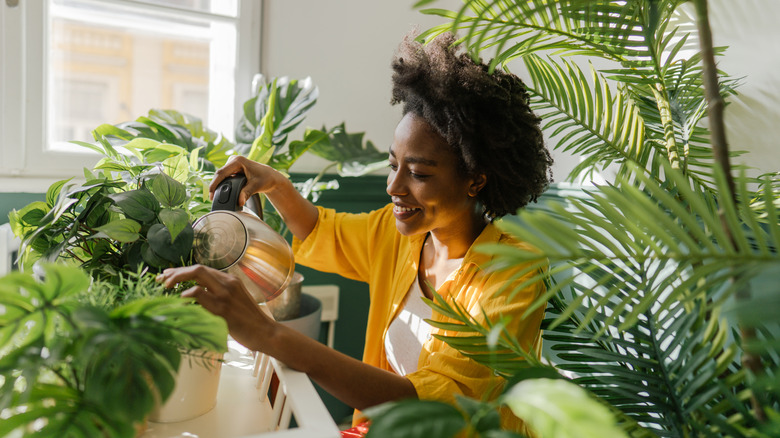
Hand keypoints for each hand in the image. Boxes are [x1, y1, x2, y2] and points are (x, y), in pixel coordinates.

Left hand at [156, 264, 275, 351]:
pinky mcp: (223, 308)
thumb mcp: (234, 301)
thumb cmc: (248, 321)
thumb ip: (218, 295)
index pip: (202, 270)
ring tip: (166, 288)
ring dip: (178, 279)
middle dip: (176, 273)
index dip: (182, 271)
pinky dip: (187, 294)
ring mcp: (226, 294)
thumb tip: (194, 297)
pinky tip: (181, 300)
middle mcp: (228, 283)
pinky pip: (200, 294)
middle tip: (162, 280)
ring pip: (198, 276)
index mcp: (230, 280)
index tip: (168, 276)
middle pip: (197, 269)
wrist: (264, 332)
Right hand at [209, 156, 281, 206]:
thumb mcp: (256, 186)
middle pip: (219, 175)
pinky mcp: (232, 169)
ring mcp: (232, 164)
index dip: (214, 184)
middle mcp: (233, 160)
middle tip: (213, 199)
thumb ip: (247, 193)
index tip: (211, 195)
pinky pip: (224, 177)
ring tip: (215, 198)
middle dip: (215, 186)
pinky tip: (220, 193)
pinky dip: (222, 185)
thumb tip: (240, 202)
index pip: (221, 173)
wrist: (270, 177)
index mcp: (238, 161)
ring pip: (221, 176)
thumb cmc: (265, 179)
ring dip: (218, 186)